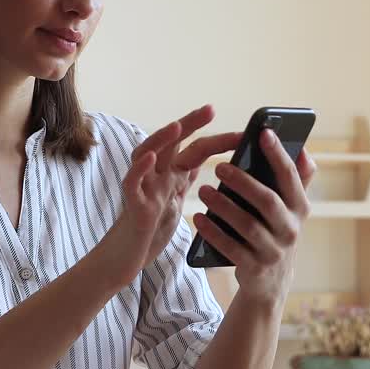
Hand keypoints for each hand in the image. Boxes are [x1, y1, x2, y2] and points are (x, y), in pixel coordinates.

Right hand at [102, 106, 245, 285]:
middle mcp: (156, 176)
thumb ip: (184, 180)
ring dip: (160, 139)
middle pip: (170, 142)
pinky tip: (150, 159)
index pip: (195, 150)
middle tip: (210, 110)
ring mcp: (143, 189)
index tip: (243, 133)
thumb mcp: (174, 202)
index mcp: (170, 176)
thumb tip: (204, 163)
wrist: (126, 258)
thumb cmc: (149, 231)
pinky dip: (139, 169)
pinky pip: (131, 183)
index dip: (218, 140)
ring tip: (176, 127)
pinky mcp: (133, 206)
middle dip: (190, 124)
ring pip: (146, 154)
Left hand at [192, 128, 316, 309]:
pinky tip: (198, 219)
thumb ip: (296, 182)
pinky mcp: (255, 268)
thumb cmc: (275, 233)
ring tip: (202, 191)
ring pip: (247, 225)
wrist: (269, 284)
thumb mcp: (290, 211)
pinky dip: (213, 232)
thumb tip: (303, 150)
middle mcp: (292, 229)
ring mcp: (274, 251)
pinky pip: (231, 247)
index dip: (279, 154)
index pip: (291, 176)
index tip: (264, 133)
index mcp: (300, 208)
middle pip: (268, 201)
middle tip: (219, 166)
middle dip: (243, 182)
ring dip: (223, 206)